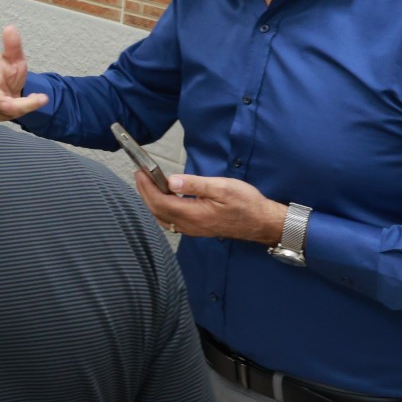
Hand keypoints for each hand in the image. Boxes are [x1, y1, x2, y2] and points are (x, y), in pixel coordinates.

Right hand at [0, 25, 48, 120]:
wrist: (10, 88)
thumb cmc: (7, 71)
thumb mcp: (13, 57)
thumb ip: (12, 45)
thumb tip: (10, 28)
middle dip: (6, 102)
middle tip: (20, 103)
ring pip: (6, 110)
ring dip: (24, 105)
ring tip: (40, 99)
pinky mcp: (3, 114)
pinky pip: (15, 114)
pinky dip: (29, 106)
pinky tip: (39, 99)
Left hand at [133, 171, 287, 244]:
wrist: (262, 222)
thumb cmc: (246, 203)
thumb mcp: (222, 187)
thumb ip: (194, 184)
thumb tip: (170, 181)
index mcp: (194, 215)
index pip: (160, 202)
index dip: (147, 187)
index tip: (140, 171)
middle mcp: (189, 226)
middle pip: (157, 211)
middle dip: (144, 191)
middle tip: (139, 174)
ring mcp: (192, 230)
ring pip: (162, 217)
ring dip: (151, 200)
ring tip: (147, 182)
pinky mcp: (196, 229)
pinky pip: (170, 221)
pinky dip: (161, 207)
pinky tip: (163, 197)